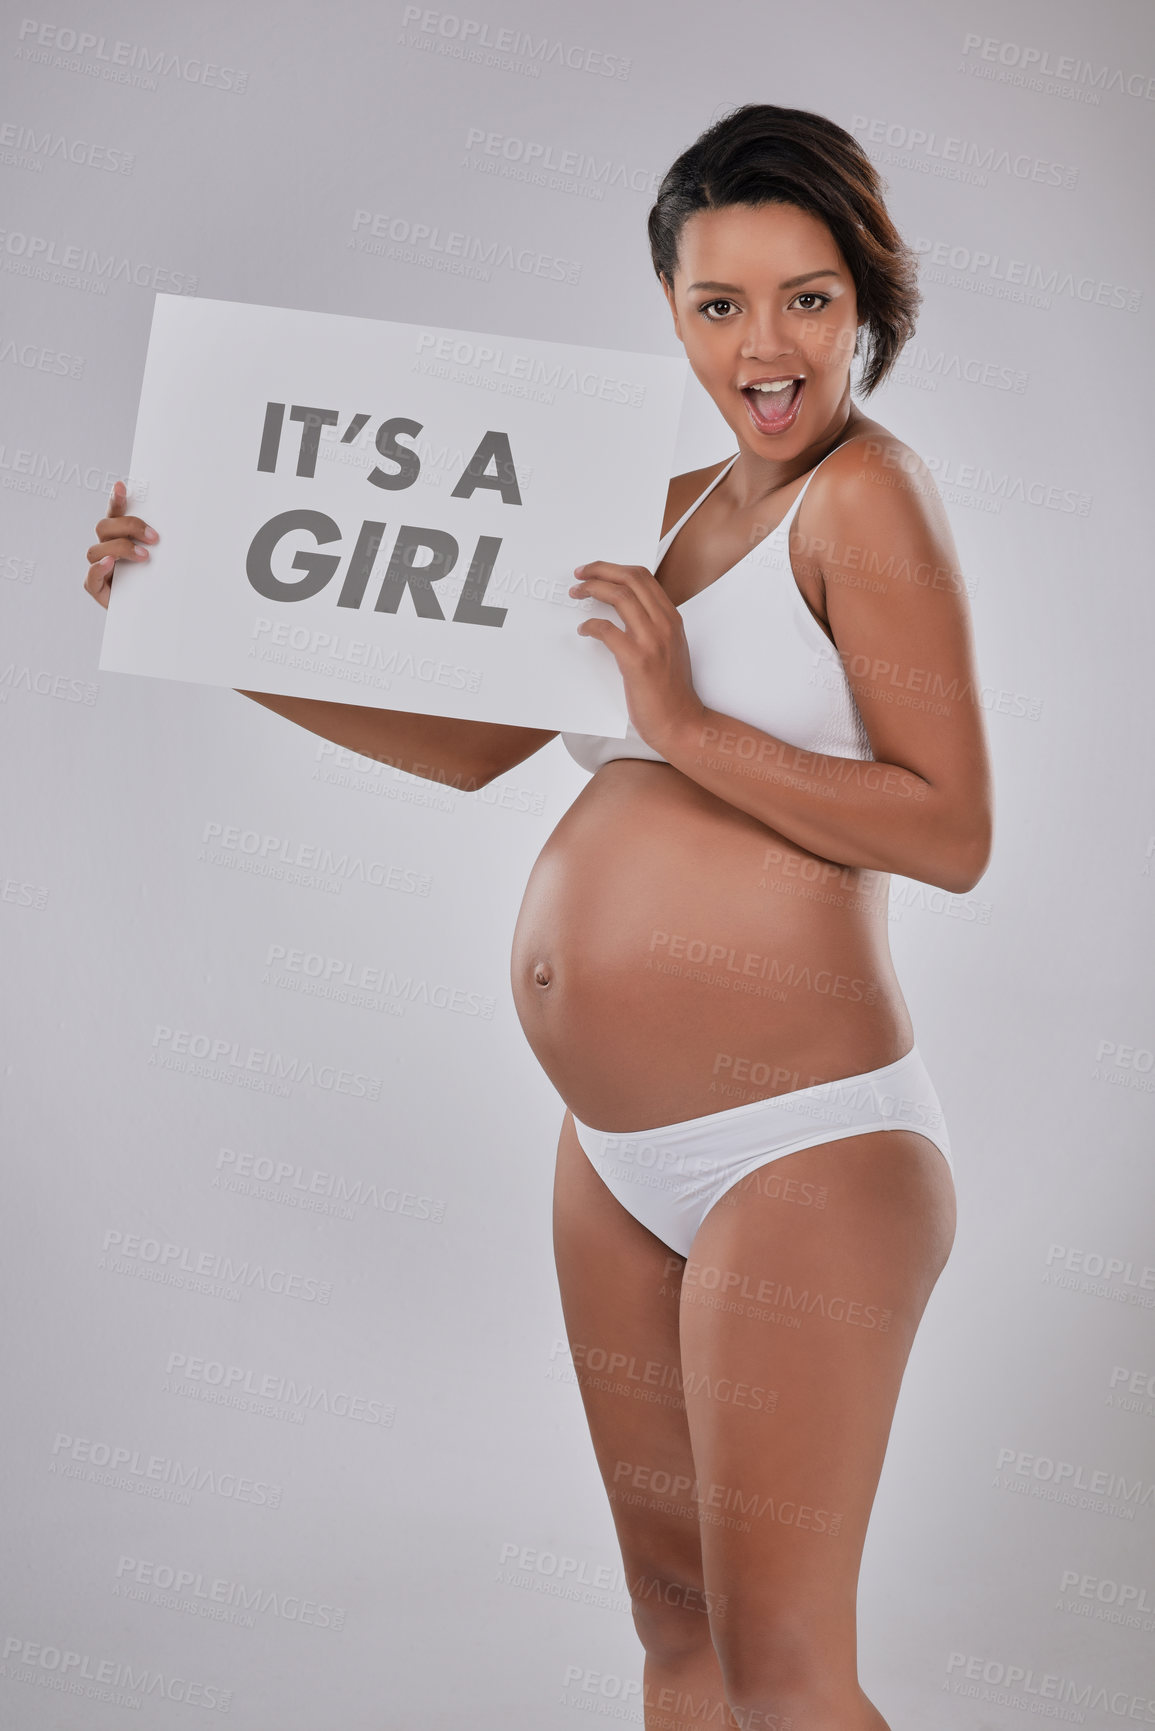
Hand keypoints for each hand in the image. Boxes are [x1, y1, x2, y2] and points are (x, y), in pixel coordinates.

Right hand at [83, 480, 158, 609]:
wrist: (158, 613)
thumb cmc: (163, 582)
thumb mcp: (168, 560)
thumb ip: (168, 544)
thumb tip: (187, 524)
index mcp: (122, 536)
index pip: (115, 512)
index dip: (116, 499)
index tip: (121, 486)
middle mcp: (108, 549)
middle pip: (104, 527)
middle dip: (129, 527)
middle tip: (155, 538)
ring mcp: (101, 568)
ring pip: (96, 550)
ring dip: (120, 549)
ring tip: (144, 556)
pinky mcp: (98, 589)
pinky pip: (90, 577)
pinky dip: (98, 569)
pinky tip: (110, 564)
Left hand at [569, 561, 705, 752]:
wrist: (682, 723)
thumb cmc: (671, 692)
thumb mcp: (670, 649)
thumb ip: (652, 627)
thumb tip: (623, 612)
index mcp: (672, 619)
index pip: (643, 577)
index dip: (614, 568)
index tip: (594, 570)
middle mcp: (665, 624)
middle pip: (630, 579)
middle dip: (600, 570)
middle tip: (579, 574)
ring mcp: (653, 641)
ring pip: (619, 597)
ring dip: (592, 590)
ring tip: (576, 594)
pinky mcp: (637, 661)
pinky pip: (607, 630)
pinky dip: (590, 625)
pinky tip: (583, 630)